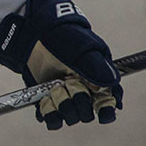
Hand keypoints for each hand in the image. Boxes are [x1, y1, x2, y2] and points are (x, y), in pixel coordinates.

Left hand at [0, 0, 122, 129]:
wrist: (34, 30)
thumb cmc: (63, 35)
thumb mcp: (81, 48)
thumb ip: (95, 66)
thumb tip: (111, 83)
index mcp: (97, 78)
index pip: (108, 100)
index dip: (107, 110)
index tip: (103, 115)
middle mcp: (82, 89)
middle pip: (86, 112)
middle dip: (77, 104)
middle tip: (66, 86)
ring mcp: (64, 94)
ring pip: (69, 116)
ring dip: (61, 107)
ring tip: (52, 90)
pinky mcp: (47, 97)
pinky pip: (50, 116)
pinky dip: (48, 114)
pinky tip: (44, 105)